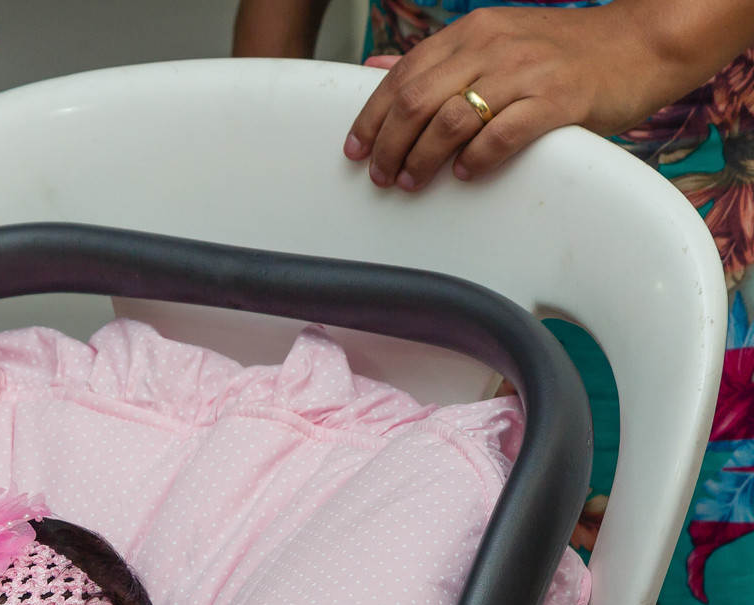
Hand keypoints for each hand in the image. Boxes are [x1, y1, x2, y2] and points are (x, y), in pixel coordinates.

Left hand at [344, 5, 663, 190]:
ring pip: (450, 120)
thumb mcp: (493, 43)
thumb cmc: (562, 52)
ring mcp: (525, 71)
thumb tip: (376, 70)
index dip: (371, 117)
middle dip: (389, 145)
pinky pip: (501, 135)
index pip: (402, 74)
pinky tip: (463, 174)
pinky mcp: (557, 100)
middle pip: (416, 100)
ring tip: (412, 182)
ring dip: (422, 159)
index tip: (354, 151)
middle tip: (381, 177)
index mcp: (471, 32)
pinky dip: (475, 160)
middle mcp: (492, 45)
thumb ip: (438, 61)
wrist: (639, 43)